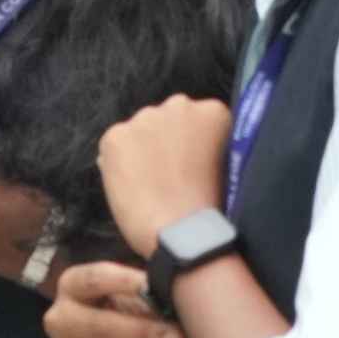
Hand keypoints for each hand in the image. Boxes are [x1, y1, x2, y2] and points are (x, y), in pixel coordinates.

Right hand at [39, 255, 181, 337]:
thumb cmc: (140, 307)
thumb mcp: (144, 288)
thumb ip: (149, 279)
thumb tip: (170, 272)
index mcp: (73, 285)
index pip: (92, 279)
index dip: (123, 282)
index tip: (154, 285)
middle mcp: (60, 319)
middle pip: (96, 325)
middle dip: (140, 332)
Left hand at [92, 89, 231, 246]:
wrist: (182, 232)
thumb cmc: (210, 208)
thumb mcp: (224, 164)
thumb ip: (205, 144)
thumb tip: (178, 144)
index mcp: (212, 112)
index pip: (198, 118)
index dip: (191, 144)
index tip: (191, 165)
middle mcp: (180, 105)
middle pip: (167, 118)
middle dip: (165, 140)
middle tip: (168, 174)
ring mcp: (145, 119)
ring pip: (139, 130)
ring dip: (141, 149)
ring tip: (148, 184)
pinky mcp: (116, 136)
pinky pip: (114, 146)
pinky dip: (117, 163)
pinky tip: (131, 187)